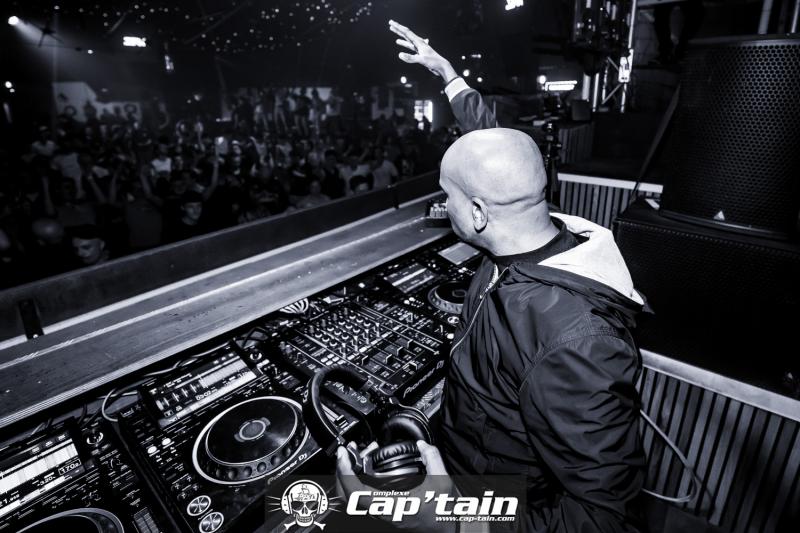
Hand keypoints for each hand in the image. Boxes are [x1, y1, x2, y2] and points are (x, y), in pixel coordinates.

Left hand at [336, 441, 456, 532]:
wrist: (450, 532)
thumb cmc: (445, 514)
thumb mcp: (443, 482)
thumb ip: (432, 459)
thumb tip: (422, 445)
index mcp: (392, 507)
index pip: (357, 492)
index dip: (345, 473)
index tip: (344, 456)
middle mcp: (383, 514)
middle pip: (346, 498)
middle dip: (340, 474)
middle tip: (345, 455)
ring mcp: (382, 517)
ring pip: (352, 501)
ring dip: (347, 480)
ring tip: (353, 461)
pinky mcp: (384, 515)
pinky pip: (361, 502)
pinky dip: (356, 486)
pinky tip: (363, 474)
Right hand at [389, 20, 457, 82]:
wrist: (441, 66)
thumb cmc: (433, 62)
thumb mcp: (422, 59)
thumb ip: (411, 58)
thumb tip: (400, 55)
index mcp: (419, 42)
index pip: (406, 32)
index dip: (398, 27)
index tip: (391, 23)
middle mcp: (419, 43)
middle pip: (406, 34)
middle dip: (398, 30)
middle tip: (390, 24)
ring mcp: (419, 48)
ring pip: (408, 41)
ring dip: (401, 38)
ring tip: (395, 36)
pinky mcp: (420, 53)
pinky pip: (410, 47)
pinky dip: (405, 45)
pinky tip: (402, 45)